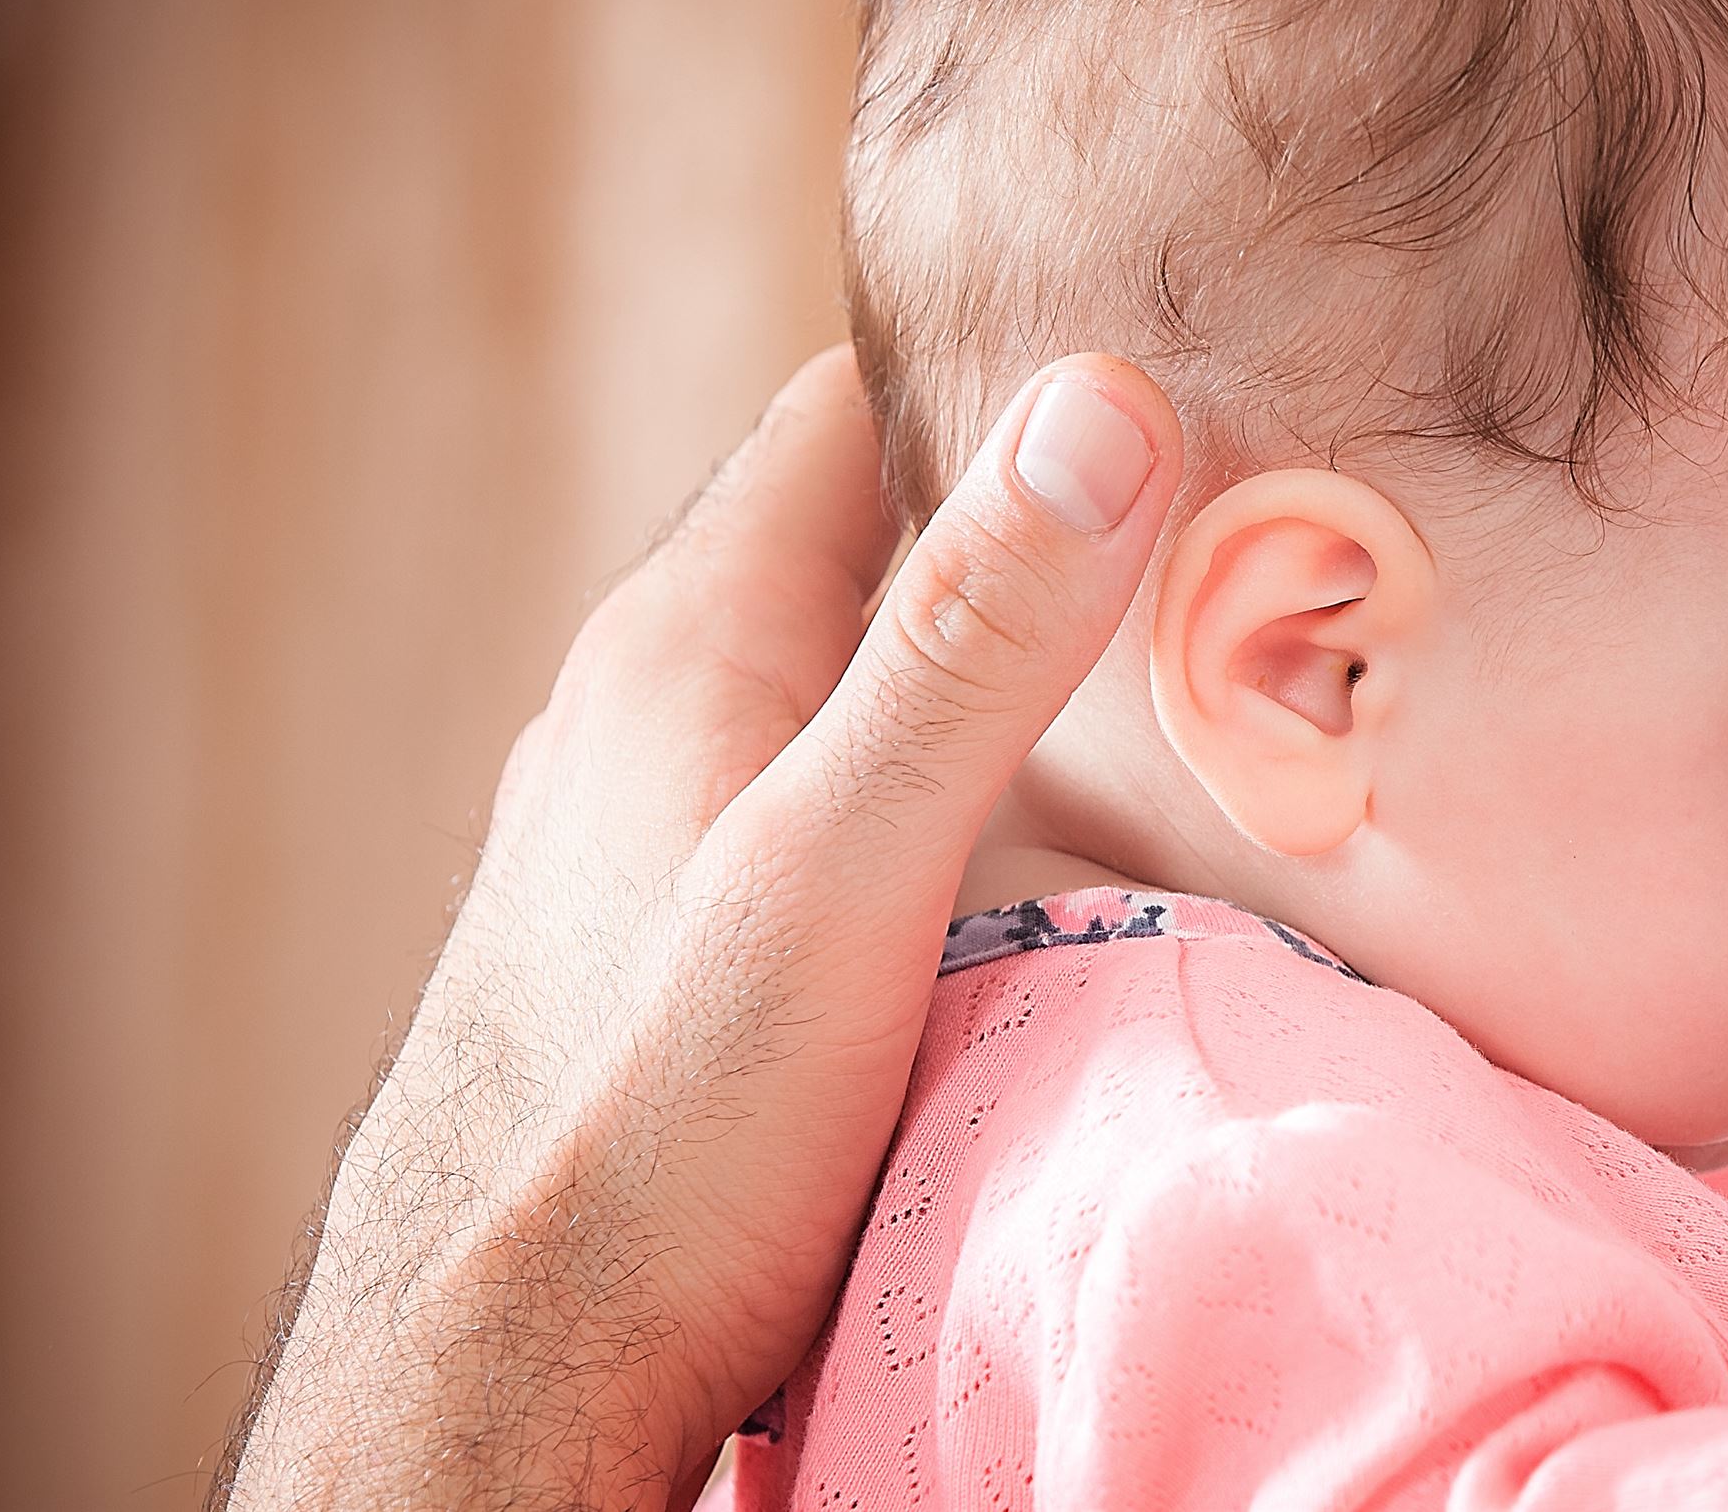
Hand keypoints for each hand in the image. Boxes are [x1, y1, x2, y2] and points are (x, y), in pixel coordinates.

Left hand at [218, 349, 1180, 1511]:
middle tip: (1222, 509)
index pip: (850, 399)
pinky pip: (828, 788)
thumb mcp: (844, 863)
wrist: (505, 1377)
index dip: (999, 357)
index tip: (1169, 350)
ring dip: (984, 658)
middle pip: (865, 533)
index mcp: (686, 633)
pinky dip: (938, 776)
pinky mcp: (670, 930)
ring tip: (1165, 666)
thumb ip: (971, 642)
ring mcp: (647, 817)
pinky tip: (1034, 847)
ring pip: (847, 672)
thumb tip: (1101, 400)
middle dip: (1027, 509)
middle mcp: (649, 699)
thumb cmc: (658, 1132)